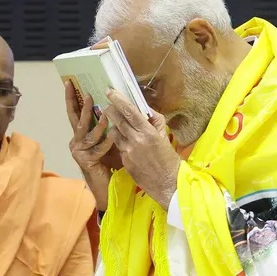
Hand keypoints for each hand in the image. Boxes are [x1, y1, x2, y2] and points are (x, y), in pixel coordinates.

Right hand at [65, 80, 117, 211]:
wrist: (105, 185)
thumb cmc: (107, 161)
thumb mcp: (105, 138)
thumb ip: (104, 124)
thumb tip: (110, 103)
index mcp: (80, 134)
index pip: (74, 112)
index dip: (71, 98)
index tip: (69, 82)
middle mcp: (76, 141)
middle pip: (76, 120)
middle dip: (81, 106)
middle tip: (87, 94)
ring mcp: (79, 152)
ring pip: (88, 134)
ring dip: (98, 123)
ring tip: (108, 113)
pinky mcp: (86, 161)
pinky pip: (98, 148)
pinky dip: (107, 142)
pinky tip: (114, 135)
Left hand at [104, 88, 179, 207]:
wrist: (167, 183)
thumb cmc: (169, 159)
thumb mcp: (165, 136)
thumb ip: (155, 121)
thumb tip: (145, 109)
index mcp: (148, 132)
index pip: (130, 112)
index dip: (118, 100)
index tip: (110, 91)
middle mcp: (136, 141)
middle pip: (117, 120)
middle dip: (110, 110)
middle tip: (107, 104)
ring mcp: (128, 152)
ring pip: (114, 133)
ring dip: (114, 126)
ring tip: (116, 123)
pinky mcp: (124, 161)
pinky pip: (118, 146)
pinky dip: (120, 141)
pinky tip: (125, 141)